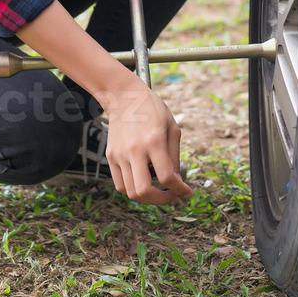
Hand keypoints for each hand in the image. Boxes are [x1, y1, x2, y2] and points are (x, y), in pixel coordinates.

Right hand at [103, 83, 191, 205]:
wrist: (123, 96)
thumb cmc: (152, 109)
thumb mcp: (171, 127)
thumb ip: (175, 157)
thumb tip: (176, 182)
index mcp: (153, 141)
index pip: (166, 177)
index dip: (180, 190)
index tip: (187, 192)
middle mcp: (134, 150)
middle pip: (144, 191)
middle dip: (162, 200)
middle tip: (171, 196)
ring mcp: (119, 154)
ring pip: (130, 192)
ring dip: (147, 197)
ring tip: (158, 190)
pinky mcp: (110, 156)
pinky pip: (120, 184)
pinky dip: (133, 189)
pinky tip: (143, 181)